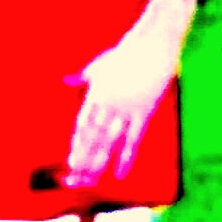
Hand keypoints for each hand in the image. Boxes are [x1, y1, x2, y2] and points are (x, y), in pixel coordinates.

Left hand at [63, 0, 194, 186]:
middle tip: (76, 179)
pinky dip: (126, 158)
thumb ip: (83, 76)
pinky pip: (134, 139)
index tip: (71, 161)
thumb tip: (67, 80)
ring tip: (91, 180)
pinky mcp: (146, 110)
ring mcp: (128, 108)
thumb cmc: (127, 51)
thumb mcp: (100, 63)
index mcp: (97, 92)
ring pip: (110, 142)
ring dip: (100, 162)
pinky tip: (119, 174)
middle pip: (94, 137)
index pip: (84, 125)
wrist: (154, 41)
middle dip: (84, 158)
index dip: (77, 144)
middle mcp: (110, 103)